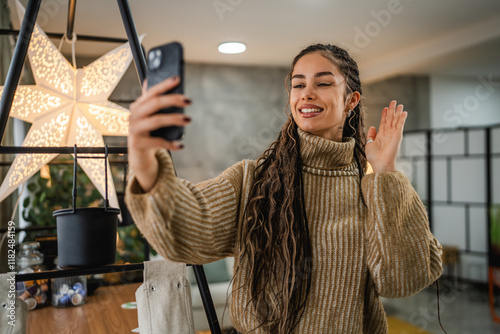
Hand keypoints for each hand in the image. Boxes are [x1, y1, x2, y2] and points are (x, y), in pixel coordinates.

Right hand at [128, 76, 191, 190]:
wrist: (140, 157)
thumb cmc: (149, 134)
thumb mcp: (152, 118)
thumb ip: (157, 103)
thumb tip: (169, 83)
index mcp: (138, 106)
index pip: (151, 92)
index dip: (164, 85)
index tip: (177, 79)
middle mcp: (133, 116)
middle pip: (154, 103)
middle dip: (173, 100)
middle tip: (188, 100)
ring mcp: (134, 130)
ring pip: (156, 120)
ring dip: (174, 119)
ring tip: (188, 119)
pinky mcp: (138, 144)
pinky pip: (157, 142)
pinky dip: (171, 143)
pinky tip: (180, 145)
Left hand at [365, 100, 406, 173]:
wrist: (380, 164)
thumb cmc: (374, 157)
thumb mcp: (369, 144)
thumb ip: (371, 135)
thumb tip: (372, 127)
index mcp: (381, 136)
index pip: (384, 122)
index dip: (384, 115)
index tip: (385, 108)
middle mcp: (388, 134)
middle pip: (390, 119)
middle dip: (392, 110)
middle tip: (393, 102)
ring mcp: (393, 134)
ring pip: (396, 120)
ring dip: (398, 112)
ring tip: (399, 104)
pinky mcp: (397, 135)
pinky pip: (400, 124)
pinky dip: (402, 118)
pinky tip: (404, 112)